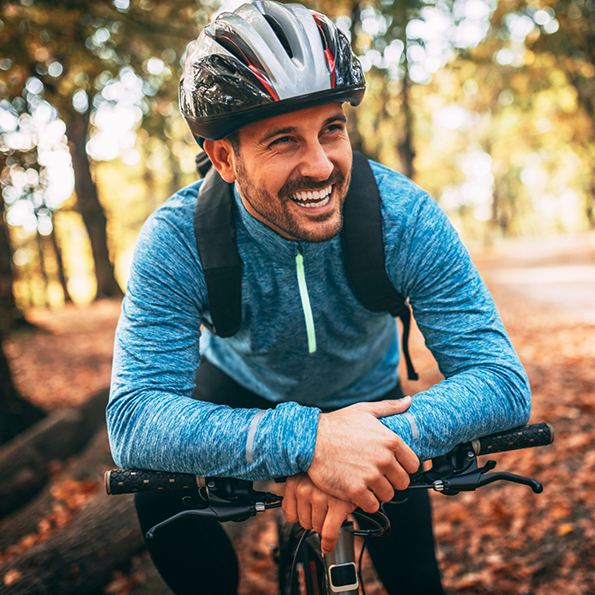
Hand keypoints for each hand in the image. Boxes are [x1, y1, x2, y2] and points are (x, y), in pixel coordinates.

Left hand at [282, 473, 355, 553]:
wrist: (351, 461)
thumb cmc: (328, 471)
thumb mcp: (306, 476)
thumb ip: (297, 492)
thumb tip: (293, 516)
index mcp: (294, 482)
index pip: (289, 515)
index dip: (301, 516)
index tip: (309, 513)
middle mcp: (304, 488)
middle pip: (304, 523)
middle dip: (315, 519)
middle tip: (325, 507)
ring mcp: (320, 496)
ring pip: (317, 528)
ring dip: (325, 524)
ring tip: (332, 507)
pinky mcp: (337, 504)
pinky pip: (329, 533)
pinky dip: (328, 542)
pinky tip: (328, 544)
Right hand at [307, 398, 418, 512]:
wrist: (311, 439)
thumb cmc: (337, 424)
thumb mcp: (365, 410)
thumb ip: (390, 407)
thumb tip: (408, 401)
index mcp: (390, 441)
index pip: (413, 465)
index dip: (404, 467)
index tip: (393, 467)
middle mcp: (383, 459)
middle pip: (402, 483)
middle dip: (392, 481)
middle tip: (378, 476)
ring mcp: (370, 476)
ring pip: (388, 495)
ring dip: (378, 492)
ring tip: (366, 483)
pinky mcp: (355, 490)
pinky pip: (372, 505)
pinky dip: (366, 501)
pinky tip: (357, 491)